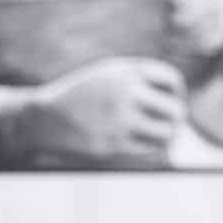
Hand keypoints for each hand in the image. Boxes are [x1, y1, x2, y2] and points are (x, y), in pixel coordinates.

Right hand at [14, 56, 186, 167]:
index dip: (177, 91)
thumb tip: (178, 96)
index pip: (171, 80)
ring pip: (166, 133)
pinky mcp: (112, 145)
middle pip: (175, 109)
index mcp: (126, 72)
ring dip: (170, 135)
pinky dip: (153, 148)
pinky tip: (148, 144)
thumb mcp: (109, 74)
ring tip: (165, 135)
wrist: (45, 118)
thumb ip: (140, 78)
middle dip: (177, 116)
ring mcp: (119, 120)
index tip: (171, 98)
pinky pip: (149, 150)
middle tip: (172, 121)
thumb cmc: (83, 95)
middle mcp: (125, 93)